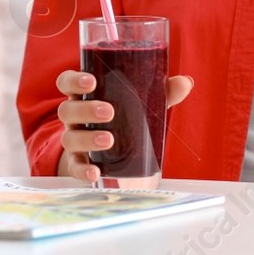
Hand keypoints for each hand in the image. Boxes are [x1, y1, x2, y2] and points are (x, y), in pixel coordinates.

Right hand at [53, 68, 193, 180]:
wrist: (107, 149)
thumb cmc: (123, 115)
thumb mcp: (139, 102)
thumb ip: (161, 91)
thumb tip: (186, 82)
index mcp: (85, 95)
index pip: (67, 82)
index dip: (75, 80)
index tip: (91, 82)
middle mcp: (74, 116)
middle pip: (67, 109)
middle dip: (86, 110)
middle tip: (109, 112)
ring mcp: (74, 139)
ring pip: (70, 137)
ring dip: (88, 138)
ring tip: (109, 140)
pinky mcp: (77, 162)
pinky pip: (74, 167)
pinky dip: (83, 170)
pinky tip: (96, 173)